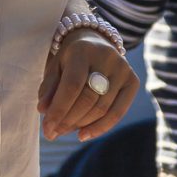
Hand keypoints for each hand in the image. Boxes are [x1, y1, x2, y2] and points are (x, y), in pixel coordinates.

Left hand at [37, 29, 138, 144]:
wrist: (95, 42)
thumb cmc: (70, 59)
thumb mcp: (55, 66)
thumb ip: (48, 88)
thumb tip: (44, 111)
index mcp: (83, 50)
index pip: (72, 85)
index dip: (59, 110)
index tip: (46, 129)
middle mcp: (107, 57)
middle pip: (88, 99)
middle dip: (67, 121)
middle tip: (52, 134)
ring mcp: (123, 69)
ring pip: (102, 108)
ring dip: (80, 125)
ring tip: (63, 132)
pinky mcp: (133, 81)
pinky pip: (118, 112)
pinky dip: (100, 128)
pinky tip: (83, 135)